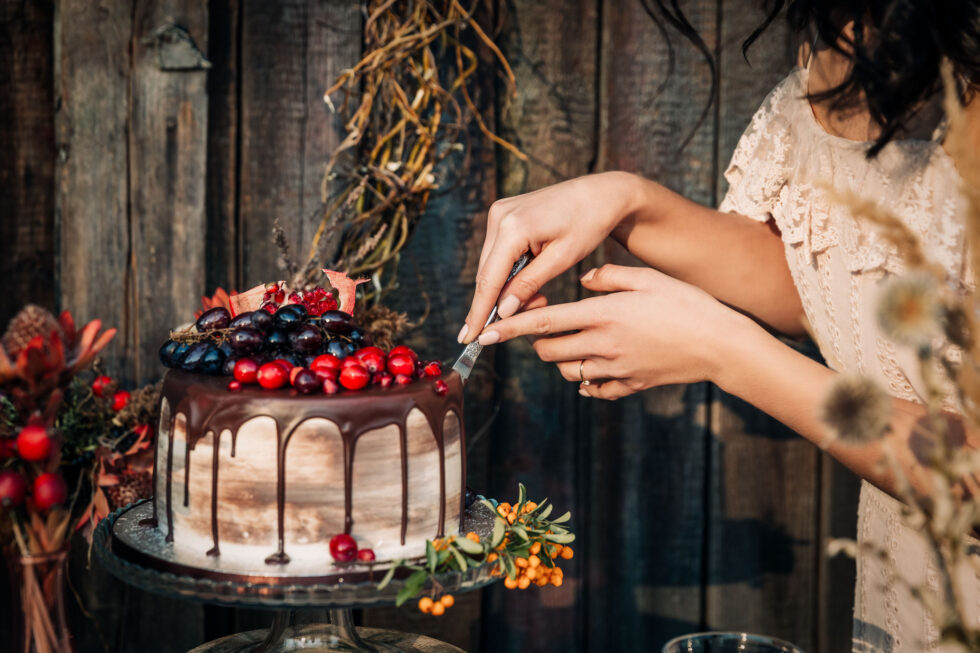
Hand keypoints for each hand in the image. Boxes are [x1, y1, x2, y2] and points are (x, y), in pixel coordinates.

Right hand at [459, 172, 640, 342]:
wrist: (600, 193)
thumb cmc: (588, 224)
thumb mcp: (562, 259)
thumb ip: (529, 285)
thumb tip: (503, 312)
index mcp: (513, 227)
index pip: (488, 280)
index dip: (478, 313)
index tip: (468, 338)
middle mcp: (499, 216)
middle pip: (485, 273)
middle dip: (495, 303)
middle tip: (509, 327)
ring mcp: (499, 212)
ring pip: (490, 264)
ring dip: (504, 288)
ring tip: (537, 300)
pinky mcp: (503, 213)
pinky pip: (498, 252)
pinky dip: (508, 272)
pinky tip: (528, 283)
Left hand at [476, 264, 752, 398]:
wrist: (722, 345)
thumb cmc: (688, 304)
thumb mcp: (648, 278)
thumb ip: (609, 276)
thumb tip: (583, 278)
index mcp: (604, 314)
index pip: (544, 321)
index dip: (511, 328)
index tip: (486, 333)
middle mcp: (603, 345)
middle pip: (549, 351)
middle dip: (539, 342)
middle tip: (548, 327)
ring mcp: (616, 369)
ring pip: (569, 372)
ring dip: (563, 359)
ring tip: (578, 342)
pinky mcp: (630, 386)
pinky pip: (595, 390)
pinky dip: (588, 380)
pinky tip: (597, 366)